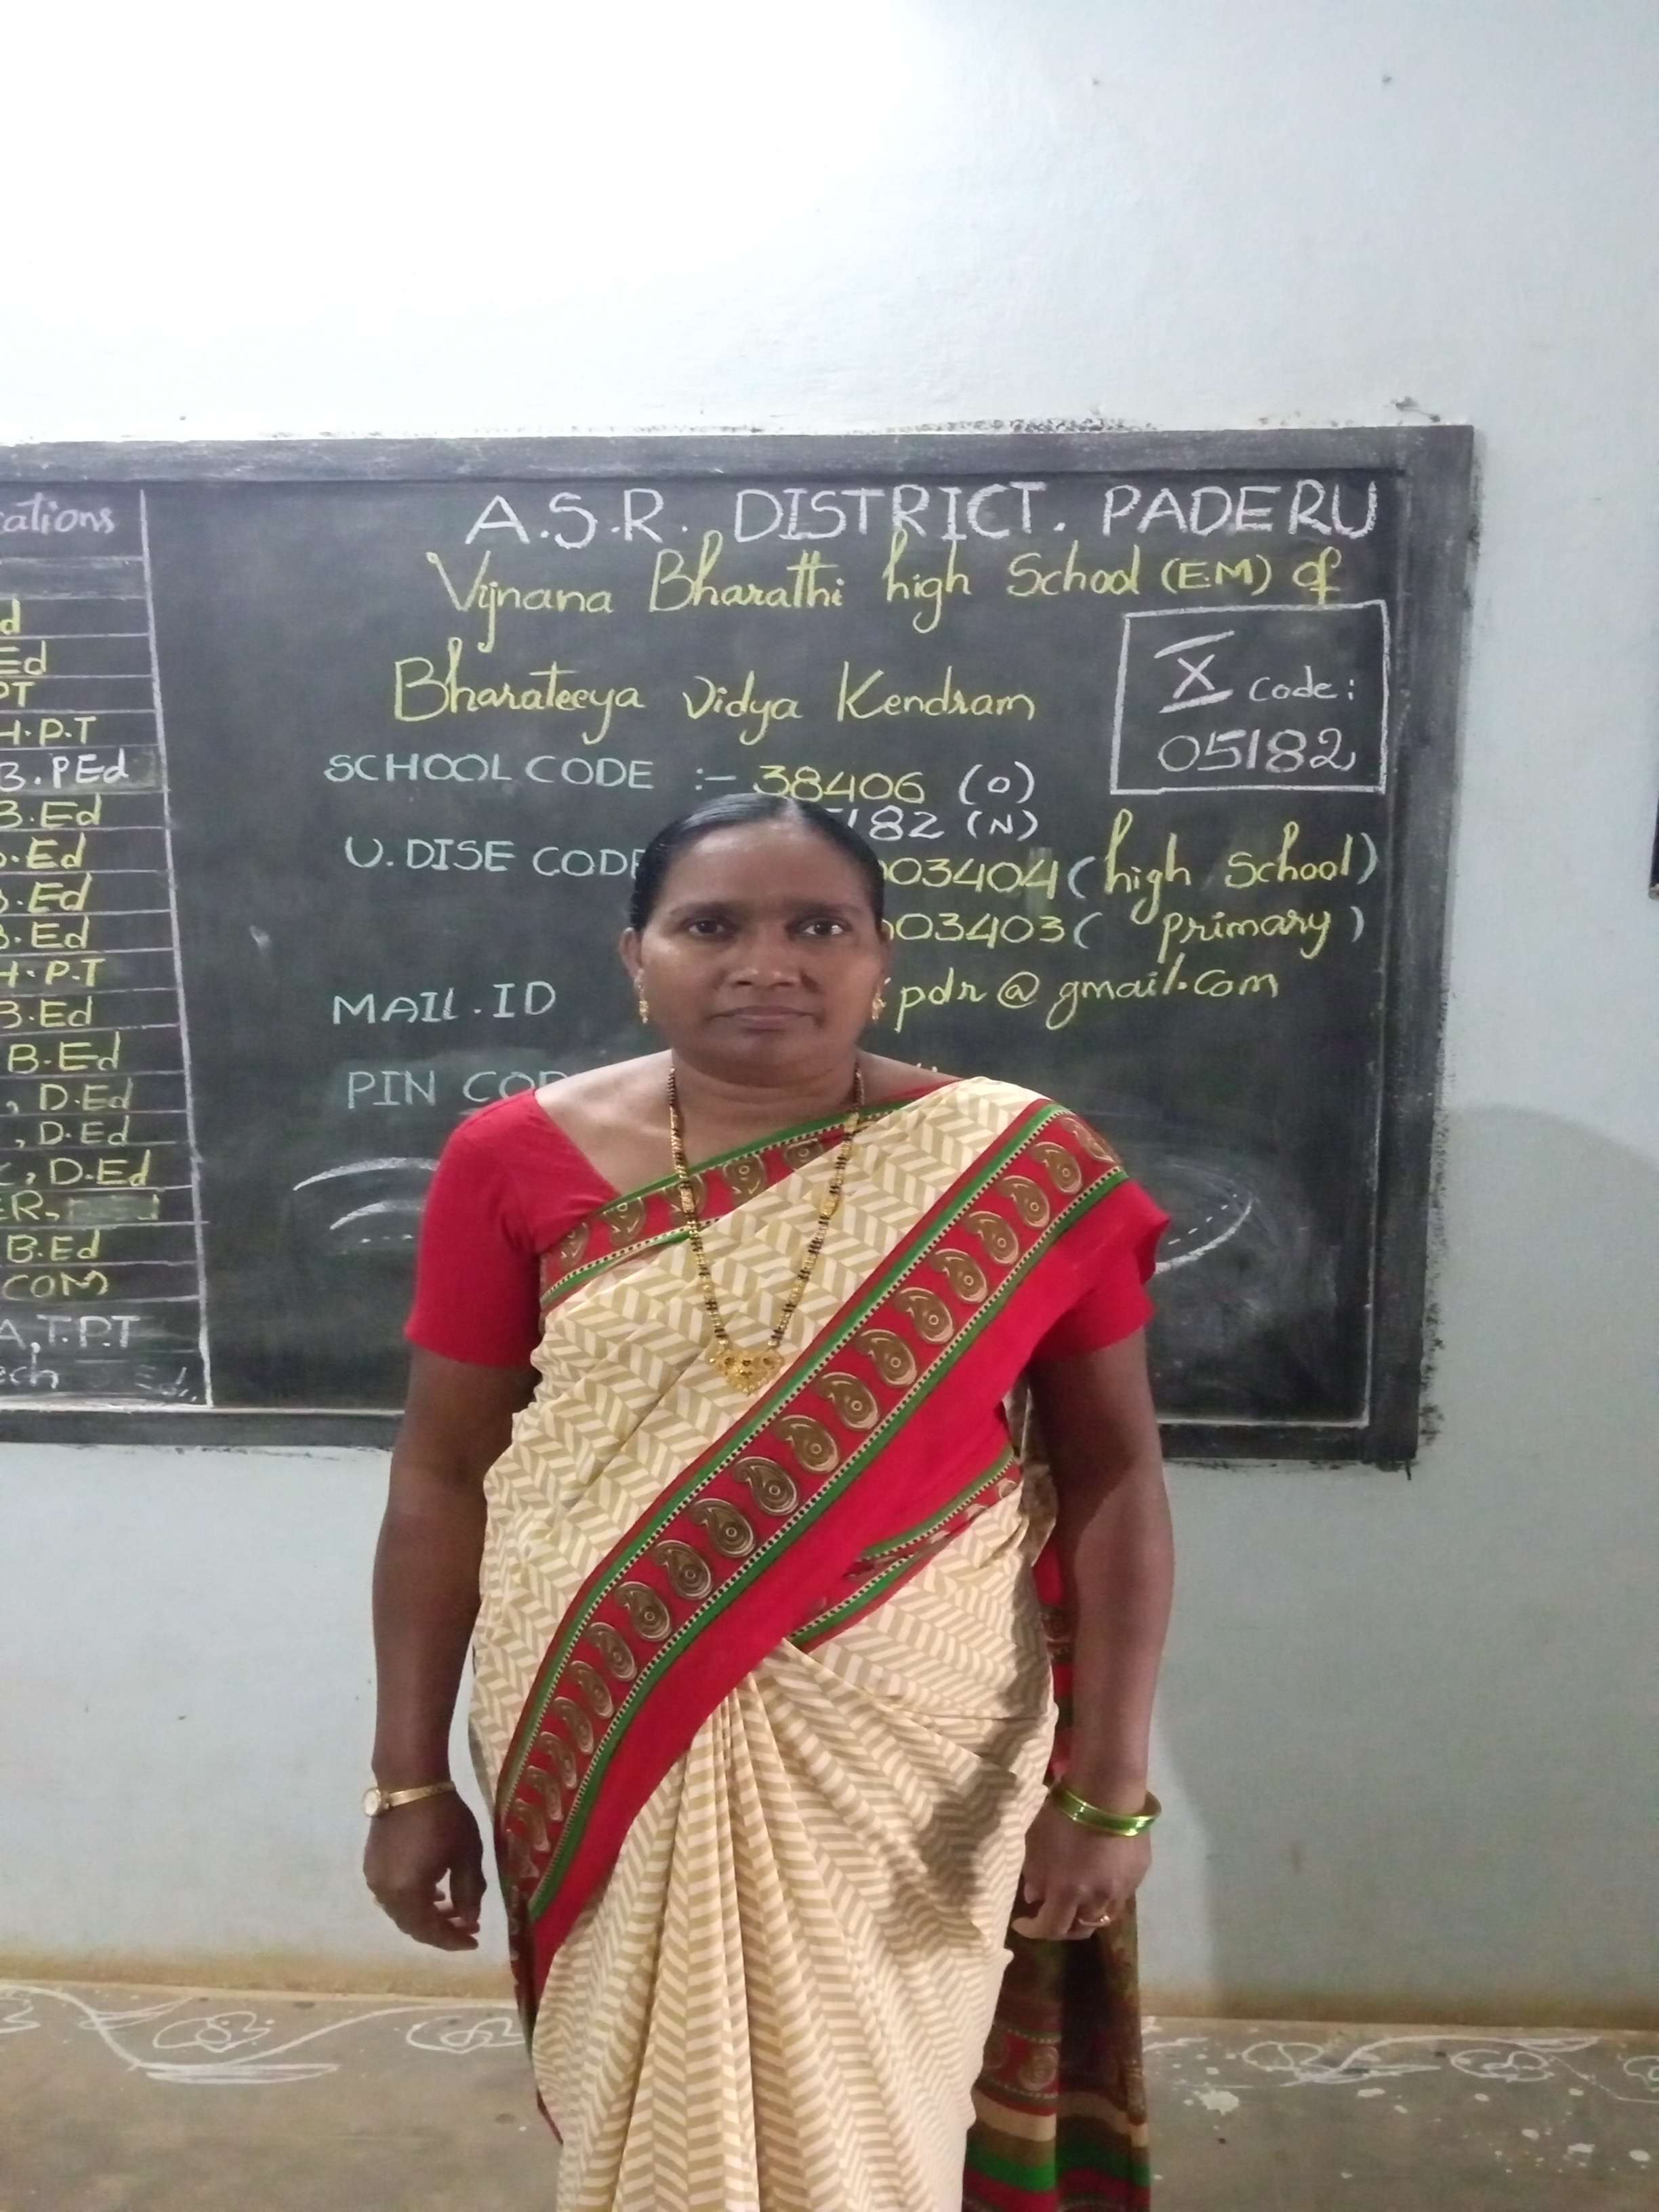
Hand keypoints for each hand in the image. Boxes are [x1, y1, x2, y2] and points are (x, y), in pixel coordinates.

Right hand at [364, 1791, 486, 1950]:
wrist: (409, 1781)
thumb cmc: (444, 1817)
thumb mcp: (466, 1854)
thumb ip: (469, 1891)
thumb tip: (469, 1919)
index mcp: (408, 1894)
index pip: (432, 1931)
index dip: (454, 1940)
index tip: (476, 1941)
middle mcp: (385, 1893)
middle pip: (414, 1925)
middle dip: (442, 1929)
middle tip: (468, 1926)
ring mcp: (375, 1879)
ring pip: (403, 1912)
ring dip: (428, 1915)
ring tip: (455, 1909)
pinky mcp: (372, 1865)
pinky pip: (394, 1896)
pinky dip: (414, 1901)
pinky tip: (433, 1892)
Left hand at [1010, 1795, 1150, 1940]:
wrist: (1107, 1789)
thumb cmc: (1063, 1813)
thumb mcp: (1036, 1841)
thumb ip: (1035, 1875)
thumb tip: (1035, 1897)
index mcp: (1068, 1892)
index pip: (1051, 1928)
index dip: (1034, 1931)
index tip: (1021, 1922)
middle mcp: (1097, 1899)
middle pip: (1080, 1929)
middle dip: (1062, 1927)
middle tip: (1051, 1915)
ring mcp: (1122, 1889)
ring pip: (1103, 1915)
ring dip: (1086, 1914)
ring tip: (1076, 1901)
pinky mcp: (1138, 1875)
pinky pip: (1120, 1895)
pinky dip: (1105, 1896)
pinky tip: (1098, 1880)